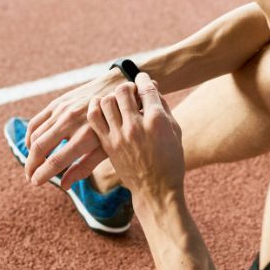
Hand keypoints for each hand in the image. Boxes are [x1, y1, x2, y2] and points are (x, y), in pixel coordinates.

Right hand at [24, 69, 124, 186]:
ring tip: (31, 166)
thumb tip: (64, 185)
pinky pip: (35, 123)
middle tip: (30, 178)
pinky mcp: (56, 103)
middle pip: (40, 148)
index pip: (56, 160)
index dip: (42, 174)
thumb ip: (85, 167)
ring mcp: (61, 111)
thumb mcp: (106, 148)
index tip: (36, 182)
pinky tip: (32, 147)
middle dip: (31, 166)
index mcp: (85, 136)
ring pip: (35, 136)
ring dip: (29, 153)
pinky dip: (30, 137)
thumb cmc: (114, 126)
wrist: (115, 90)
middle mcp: (71, 122)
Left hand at [87, 72, 183, 198]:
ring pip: (106, 101)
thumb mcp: (175, 132)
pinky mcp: (108, 145)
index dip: (143, 79)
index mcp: (157, 121)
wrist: (156, 190)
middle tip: (130, 91)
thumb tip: (152, 88)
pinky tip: (101, 107)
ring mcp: (119, 135)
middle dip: (127, 86)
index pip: (146, 88)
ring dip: (111, 96)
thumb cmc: (170, 161)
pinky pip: (94, 118)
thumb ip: (163, 108)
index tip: (142, 78)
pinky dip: (95, 108)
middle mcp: (136, 126)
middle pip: (123, 90)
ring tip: (117, 101)